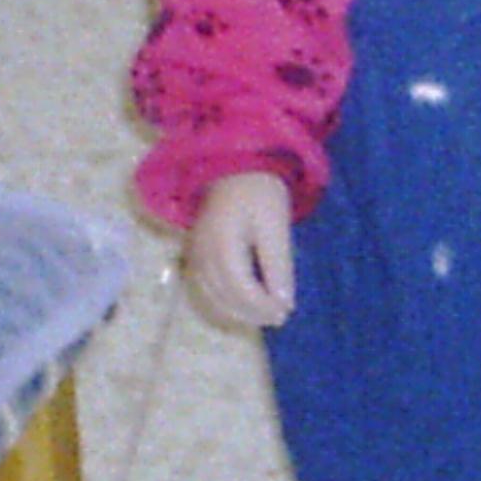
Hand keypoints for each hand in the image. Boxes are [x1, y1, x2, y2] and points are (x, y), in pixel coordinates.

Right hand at [183, 172, 297, 330]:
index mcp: (223, 246)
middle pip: (225, 296)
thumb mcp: (276, 225)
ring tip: (264, 314)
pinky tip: (243, 301)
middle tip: (279, 317)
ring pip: (213, 295)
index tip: (286, 312)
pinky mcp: (195, 251)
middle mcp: (203, 254)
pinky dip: (225, 299)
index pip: (242, 289)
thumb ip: (278, 265)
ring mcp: (195, 253)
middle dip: (252, 312)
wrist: (232, 163)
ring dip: (238, 309)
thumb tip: (285, 302)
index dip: (263, 306)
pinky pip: (206, 285)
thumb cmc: (259, 191)